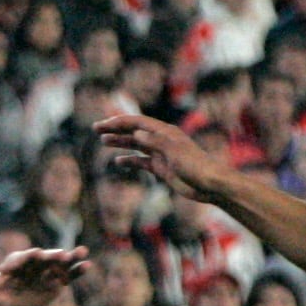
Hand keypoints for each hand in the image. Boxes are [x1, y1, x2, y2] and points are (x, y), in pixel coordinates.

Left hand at [0, 246, 88, 305]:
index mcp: (16, 262)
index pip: (24, 258)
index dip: (30, 256)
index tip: (37, 254)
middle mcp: (32, 264)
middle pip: (44, 258)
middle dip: (53, 256)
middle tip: (63, 254)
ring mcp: (44, 272)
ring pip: (59, 264)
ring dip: (70, 258)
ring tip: (83, 251)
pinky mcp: (54, 283)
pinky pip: (67, 277)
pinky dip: (76, 271)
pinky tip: (87, 265)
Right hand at [94, 112, 224, 201]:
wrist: (209, 184)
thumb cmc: (195, 165)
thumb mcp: (174, 151)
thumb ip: (154, 141)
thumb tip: (136, 133)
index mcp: (164, 132)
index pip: (137, 123)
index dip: (119, 122)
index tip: (102, 125)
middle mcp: (161, 140)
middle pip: (134, 131)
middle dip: (115, 129)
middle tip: (96, 129)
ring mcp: (161, 154)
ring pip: (136, 145)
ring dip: (120, 142)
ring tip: (103, 141)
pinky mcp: (162, 168)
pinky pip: (142, 162)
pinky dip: (130, 161)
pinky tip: (118, 162)